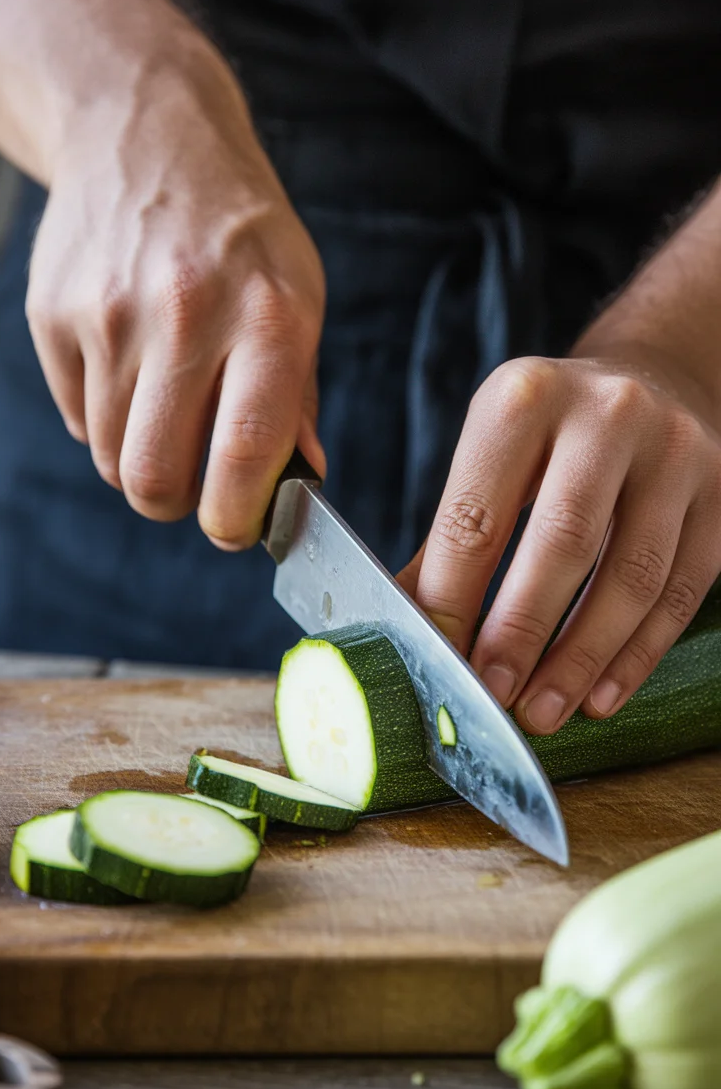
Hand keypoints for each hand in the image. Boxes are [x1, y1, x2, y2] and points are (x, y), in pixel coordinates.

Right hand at [26, 35, 324, 547]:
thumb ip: (297, 396)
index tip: (236, 529)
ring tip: (166, 401)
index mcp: (267, 317)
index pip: (244, 451)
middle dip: (173, 502)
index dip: (236, 516)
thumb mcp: (299, 295)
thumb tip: (300, 484)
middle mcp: (184, 315)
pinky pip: (76, 417)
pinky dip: (104, 415)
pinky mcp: (52, 314)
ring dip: (139, 453)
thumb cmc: (239, 234)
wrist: (146, 134)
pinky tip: (130, 362)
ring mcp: (107, 314)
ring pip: (110, 456)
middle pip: (153, 477)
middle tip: (194, 484)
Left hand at [398, 353, 720, 732]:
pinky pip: (681, 592)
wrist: (656, 378)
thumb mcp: (491, 456)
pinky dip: (637, 655)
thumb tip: (400, 629)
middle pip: (563, 543)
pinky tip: (600, 695)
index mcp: (524, 399)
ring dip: (582, 657)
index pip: (478, 516)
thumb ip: (447, 542)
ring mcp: (675, 453)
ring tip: (544, 711)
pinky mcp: (720, 495)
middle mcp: (607, 414)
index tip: (439, 662)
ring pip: (633, 576)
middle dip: (522, 632)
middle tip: (494, 695)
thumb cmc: (552, 436)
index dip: (453, 599)